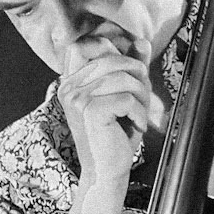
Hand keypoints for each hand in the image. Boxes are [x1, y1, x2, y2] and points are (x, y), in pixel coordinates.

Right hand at [58, 34, 154, 190]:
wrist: (107, 171)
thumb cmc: (115, 136)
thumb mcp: (125, 96)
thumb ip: (131, 68)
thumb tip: (143, 41)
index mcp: (71, 81)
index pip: (94, 46)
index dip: (118, 54)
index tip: (132, 77)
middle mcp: (69, 87)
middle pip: (115, 60)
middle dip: (138, 78)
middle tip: (140, 102)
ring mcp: (77, 98)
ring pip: (124, 78)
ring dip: (141, 98)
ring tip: (137, 116)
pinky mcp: (90, 110)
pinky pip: (127, 98)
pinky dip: (139, 113)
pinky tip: (136, 127)